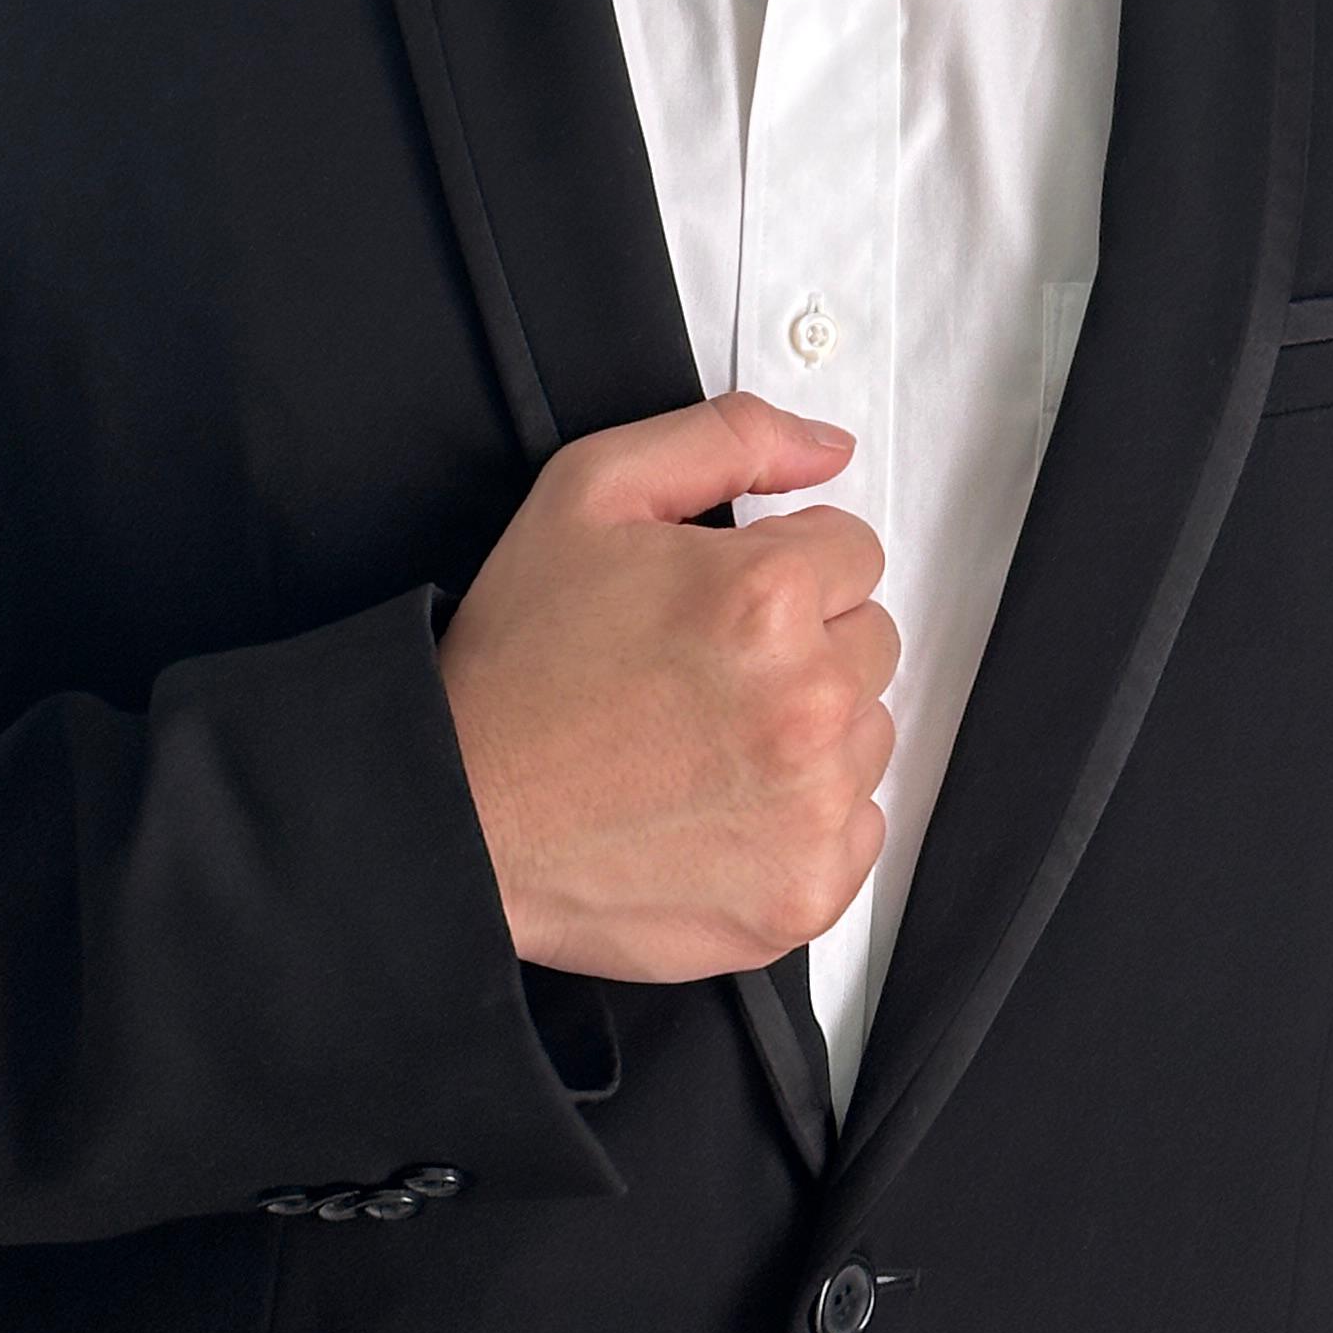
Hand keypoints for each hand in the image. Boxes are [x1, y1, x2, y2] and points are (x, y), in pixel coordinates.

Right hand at [435, 391, 898, 981]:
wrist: (462, 813)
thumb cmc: (518, 663)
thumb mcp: (593, 490)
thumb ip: (728, 438)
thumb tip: (826, 449)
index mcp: (765, 597)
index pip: (855, 551)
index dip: (782, 565)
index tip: (723, 600)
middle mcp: (805, 704)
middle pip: (870, 641)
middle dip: (804, 642)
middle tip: (705, 670)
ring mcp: (810, 809)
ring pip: (867, 734)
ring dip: (809, 730)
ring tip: (705, 739)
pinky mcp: (803, 894)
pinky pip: (859, 830)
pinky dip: (805, 818)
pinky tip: (722, 802)